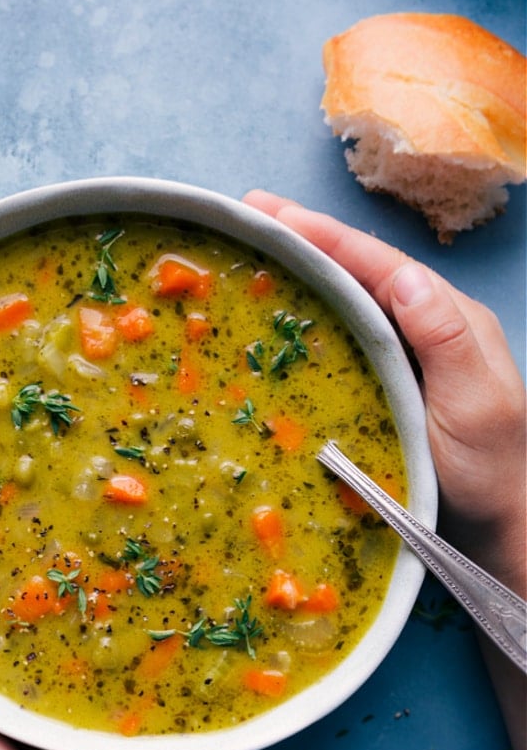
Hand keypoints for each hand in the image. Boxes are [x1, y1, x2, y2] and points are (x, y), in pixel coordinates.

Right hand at [242, 190, 525, 596]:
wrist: (500, 534)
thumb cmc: (495, 476)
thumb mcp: (479, 406)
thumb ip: (447, 341)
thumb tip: (407, 276)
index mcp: (451, 321)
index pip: (380, 265)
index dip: (325, 236)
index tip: (271, 215)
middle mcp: (427, 330)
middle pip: (361, 271)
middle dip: (306, 240)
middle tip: (250, 217)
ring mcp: (405, 361)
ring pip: (349, 301)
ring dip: (304, 272)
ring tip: (255, 251)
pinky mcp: (386, 390)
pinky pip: (343, 341)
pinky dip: (309, 319)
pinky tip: (278, 318)